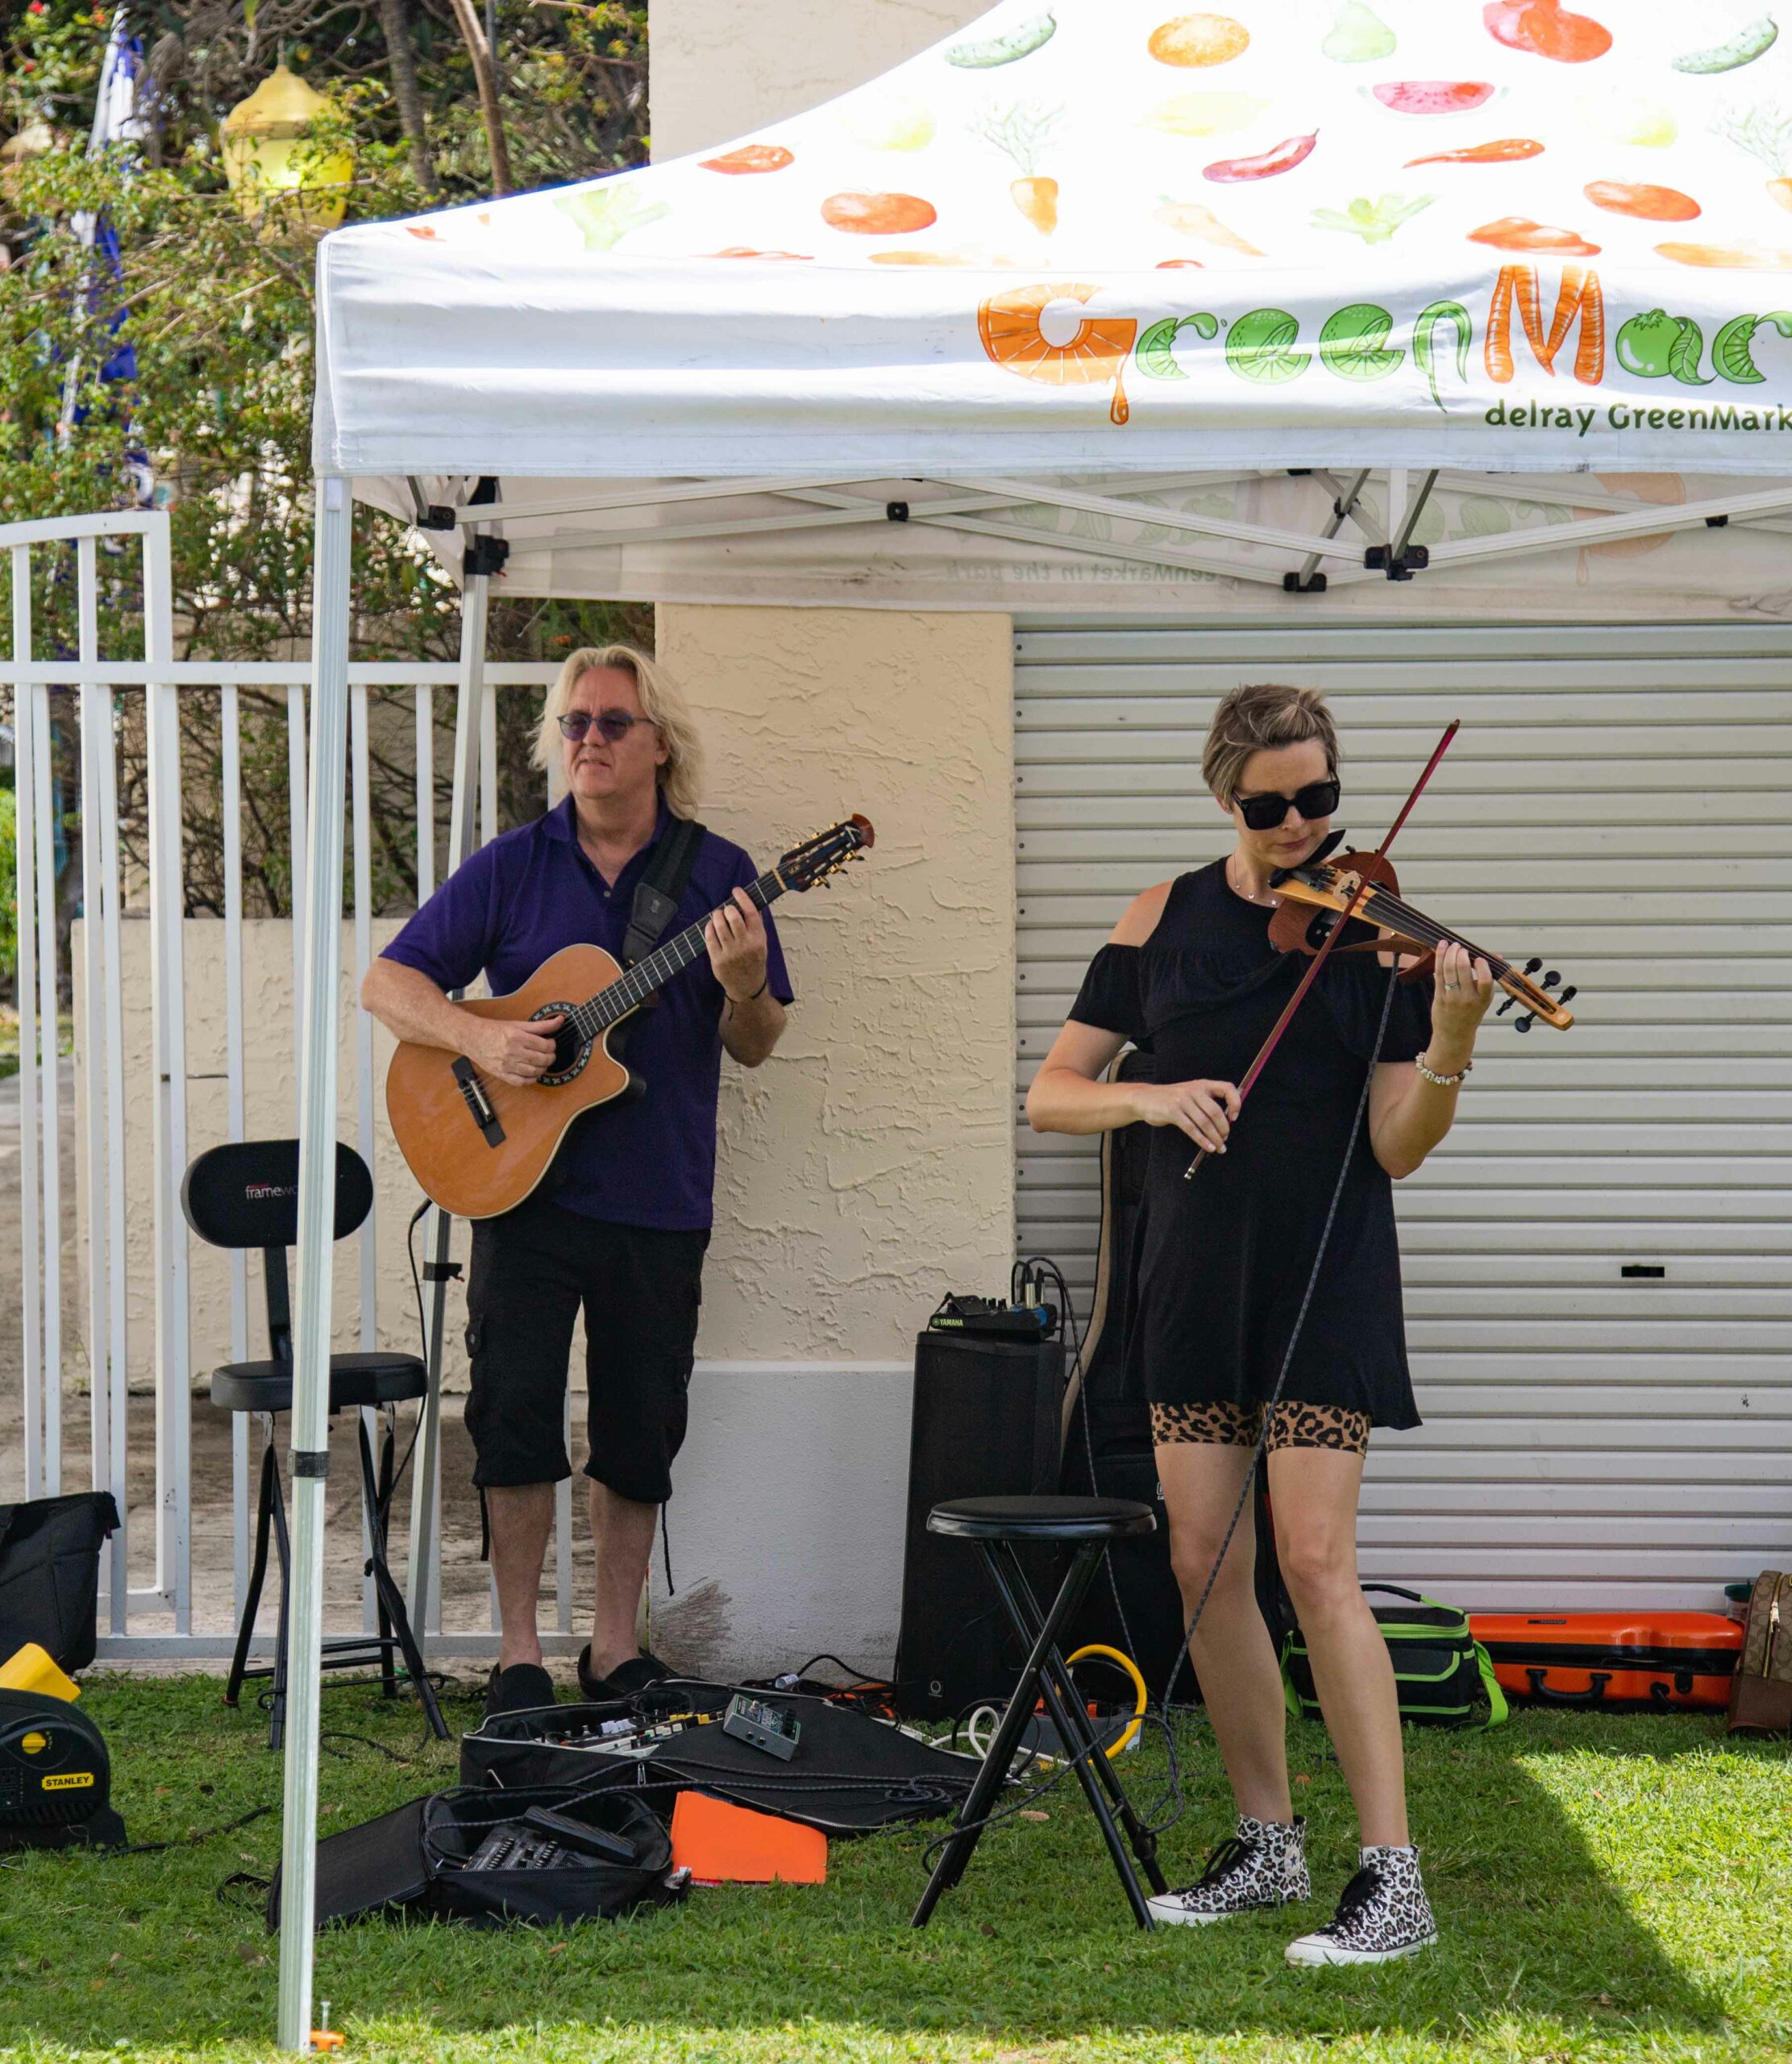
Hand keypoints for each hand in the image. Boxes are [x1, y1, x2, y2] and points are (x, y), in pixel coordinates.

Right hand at [469, 1012, 564, 1086]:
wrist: (473, 1038)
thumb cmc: (495, 1030)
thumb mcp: (518, 1024)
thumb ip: (541, 1025)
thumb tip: (560, 1020)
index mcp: (517, 1037)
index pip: (545, 1046)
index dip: (552, 1045)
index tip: (551, 1043)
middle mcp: (512, 1051)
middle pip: (541, 1059)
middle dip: (550, 1057)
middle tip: (549, 1054)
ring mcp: (507, 1065)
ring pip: (533, 1072)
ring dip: (542, 1068)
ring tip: (541, 1063)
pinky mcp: (501, 1074)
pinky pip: (521, 1082)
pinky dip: (531, 1080)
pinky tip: (532, 1074)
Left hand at [705, 887, 768, 1002]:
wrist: (748, 987)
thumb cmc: (754, 962)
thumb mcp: (762, 943)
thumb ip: (756, 925)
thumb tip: (749, 903)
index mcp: (759, 939)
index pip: (751, 912)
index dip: (743, 898)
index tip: (736, 891)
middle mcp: (746, 945)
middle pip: (733, 917)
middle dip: (728, 909)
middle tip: (726, 909)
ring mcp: (731, 953)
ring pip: (720, 926)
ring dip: (717, 916)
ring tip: (717, 915)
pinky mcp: (718, 960)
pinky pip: (710, 938)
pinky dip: (709, 928)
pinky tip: (711, 926)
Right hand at [1131, 1077, 1239, 1154]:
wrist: (1144, 1098)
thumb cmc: (1171, 1099)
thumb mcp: (1190, 1093)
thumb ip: (1206, 1102)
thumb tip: (1226, 1121)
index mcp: (1202, 1085)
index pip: (1227, 1088)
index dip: (1235, 1103)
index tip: (1234, 1118)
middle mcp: (1194, 1090)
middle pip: (1215, 1111)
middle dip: (1223, 1129)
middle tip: (1225, 1139)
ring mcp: (1182, 1101)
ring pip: (1204, 1122)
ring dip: (1214, 1138)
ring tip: (1219, 1148)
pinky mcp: (1173, 1112)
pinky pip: (1191, 1129)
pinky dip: (1202, 1140)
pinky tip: (1208, 1147)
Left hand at [1428, 941, 1492, 1059]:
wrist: (1454, 1035)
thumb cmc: (1472, 1013)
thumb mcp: (1485, 999)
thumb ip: (1489, 978)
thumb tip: (1497, 956)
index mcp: (1483, 999)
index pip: (1485, 981)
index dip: (1482, 966)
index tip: (1479, 958)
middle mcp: (1467, 999)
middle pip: (1462, 970)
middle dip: (1462, 954)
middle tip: (1462, 948)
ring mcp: (1451, 998)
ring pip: (1449, 970)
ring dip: (1450, 953)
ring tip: (1453, 946)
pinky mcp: (1439, 996)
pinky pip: (1438, 973)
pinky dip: (1439, 958)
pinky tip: (1442, 947)